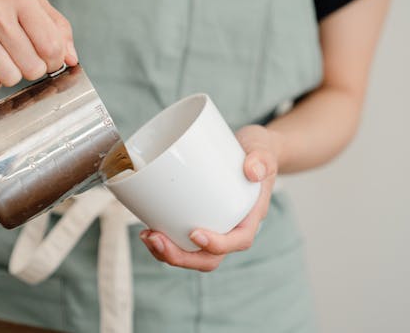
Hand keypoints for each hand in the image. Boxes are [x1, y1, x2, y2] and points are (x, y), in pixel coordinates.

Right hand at [0, 0, 77, 91]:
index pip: (52, 46)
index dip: (53, 61)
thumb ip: (57, 28)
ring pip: (11, 78)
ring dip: (9, 75)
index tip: (45, 58)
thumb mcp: (28, 5)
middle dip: (30, 69)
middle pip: (33, 67)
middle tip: (18, 57)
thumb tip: (71, 58)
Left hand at [139, 124, 282, 271]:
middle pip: (209, 258)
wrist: (249, 151)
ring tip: (147, 236)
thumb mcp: (262, 150)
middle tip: (156, 238)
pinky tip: (147, 229)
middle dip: (182, 257)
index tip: (195, 234)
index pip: (238, 241)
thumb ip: (261, 158)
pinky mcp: (198, 220)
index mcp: (250, 219)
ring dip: (168, 253)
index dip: (217, 245)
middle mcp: (231, 229)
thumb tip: (252, 170)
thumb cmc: (257, 153)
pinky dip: (165, 240)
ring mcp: (214, 228)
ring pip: (193, 255)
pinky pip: (183, 241)